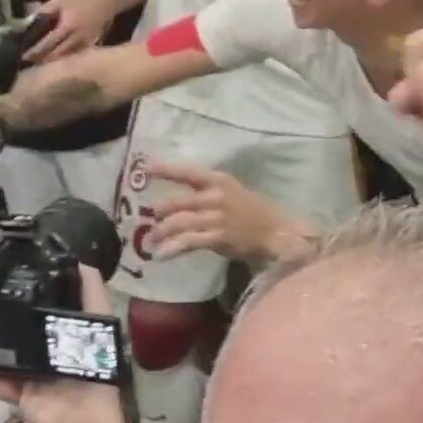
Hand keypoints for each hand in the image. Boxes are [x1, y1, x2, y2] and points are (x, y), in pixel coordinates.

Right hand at [0, 265, 123, 422]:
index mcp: (74, 331)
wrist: (82, 417)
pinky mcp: (21, 392)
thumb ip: (93, 294)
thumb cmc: (94, 363)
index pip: (54, 304)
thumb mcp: (100, 322)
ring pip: (9, 354)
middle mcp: (54, 348)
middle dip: (9, 315)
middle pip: (27, 328)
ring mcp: (36, 371)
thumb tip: (82, 261)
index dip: (39, 287)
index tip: (15, 268)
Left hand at [22, 0, 115, 62]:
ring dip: (53, 61)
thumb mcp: (60, 0)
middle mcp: (76, 38)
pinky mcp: (90, 45)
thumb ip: (44, 10)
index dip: (36, 51)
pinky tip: (56, 59)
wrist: (105, 2)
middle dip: (43, 59)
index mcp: (67, 26)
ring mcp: (85, 43)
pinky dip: (64, 58)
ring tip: (41, 62)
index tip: (24, 56)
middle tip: (30, 62)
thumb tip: (28, 21)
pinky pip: (74, 55)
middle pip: (57, 55)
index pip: (48, 43)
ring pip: (66, 57)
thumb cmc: (81, 0)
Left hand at [147, 162, 306, 261]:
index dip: (166, 169)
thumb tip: (177, 198)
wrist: (275, 230)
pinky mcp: (218, 238)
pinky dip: (172, 249)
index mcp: (218, 180)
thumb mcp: (230, 190)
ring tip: (151, 239)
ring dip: (161, 232)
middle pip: (178, 202)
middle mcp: (215, 197)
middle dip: (160, 211)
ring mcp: (216, 218)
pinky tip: (161, 255)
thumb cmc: (252, 209)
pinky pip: (188, 242)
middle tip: (150, 217)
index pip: (187, 172)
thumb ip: (205, 192)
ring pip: (179, 223)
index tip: (147, 167)